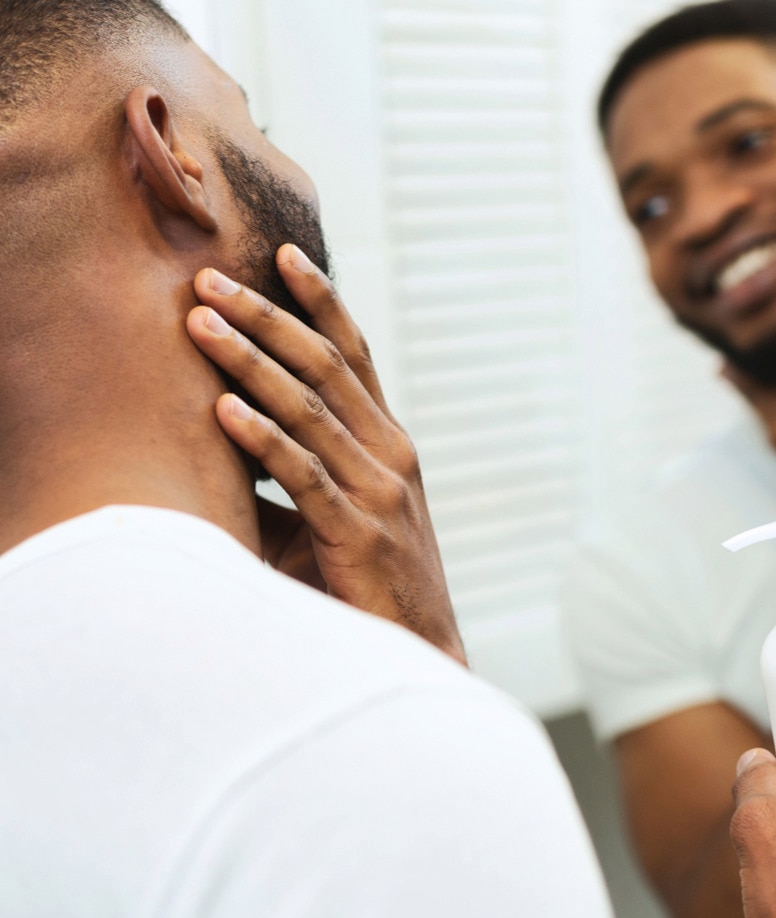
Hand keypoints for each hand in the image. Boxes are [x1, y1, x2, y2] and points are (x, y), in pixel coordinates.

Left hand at [186, 245, 466, 665]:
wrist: (417, 647)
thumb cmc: (370, 577)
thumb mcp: (342, 510)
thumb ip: (299, 468)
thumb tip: (224, 430)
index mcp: (391, 444)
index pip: (356, 356)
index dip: (322, 302)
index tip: (283, 254)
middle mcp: (391, 455)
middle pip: (328, 367)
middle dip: (268, 318)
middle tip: (211, 280)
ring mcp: (379, 493)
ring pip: (311, 410)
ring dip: (251, 363)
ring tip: (201, 326)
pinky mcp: (357, 534)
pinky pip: (304, 474)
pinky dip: (263, 439)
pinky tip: (224, 409)